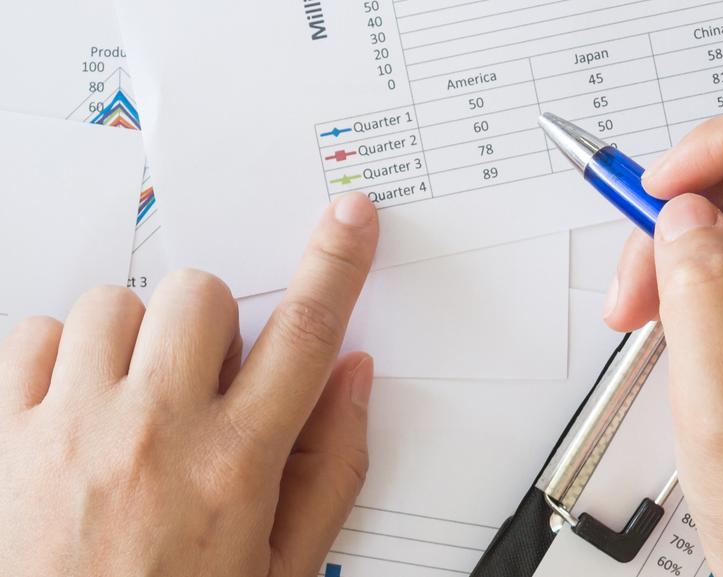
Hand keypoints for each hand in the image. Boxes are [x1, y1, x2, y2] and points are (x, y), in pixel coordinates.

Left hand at [0, 192, 378, 576]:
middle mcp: (154, 435)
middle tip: (204, 376)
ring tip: (137, 394)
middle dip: (213, 322)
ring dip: (137, 337)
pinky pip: (33, 334)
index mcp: (235, 467)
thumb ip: (332, 464)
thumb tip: (351, 375)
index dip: (336, 264)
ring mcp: (73, 430)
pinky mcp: (7, 436)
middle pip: (199, 294)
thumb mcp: (285, 564)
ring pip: (113, 304)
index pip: (304, 337)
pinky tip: (80, 402)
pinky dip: (60, 354)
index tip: (349, 220)